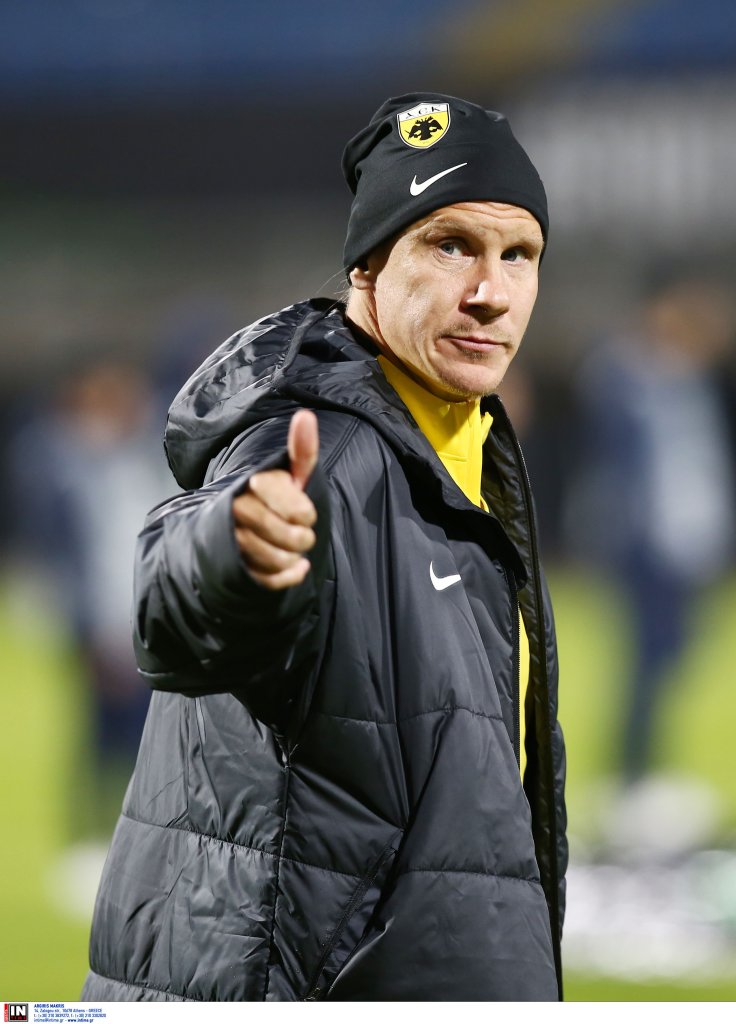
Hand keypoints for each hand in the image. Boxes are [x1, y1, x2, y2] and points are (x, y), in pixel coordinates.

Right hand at [233, 409, 318, 589]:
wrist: (243, 531)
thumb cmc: (276, 501)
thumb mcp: (292, 476)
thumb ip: (301, 451)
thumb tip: (306, 415)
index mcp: (253, 483)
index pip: (285, 499)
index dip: (302, 510)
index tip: (306, 514)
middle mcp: (236, 508)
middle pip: (279, 531)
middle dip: (300, 538)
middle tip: (304, 537)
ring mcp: (231, 540)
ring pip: (272, 557)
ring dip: (292, 558)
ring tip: (295, 552)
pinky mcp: (232, 567)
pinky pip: (265, 579)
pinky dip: (287, 577)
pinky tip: (296, 569)